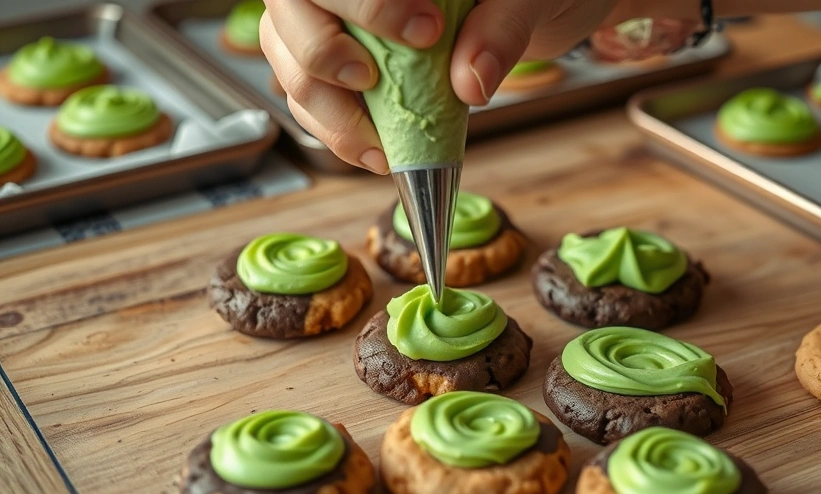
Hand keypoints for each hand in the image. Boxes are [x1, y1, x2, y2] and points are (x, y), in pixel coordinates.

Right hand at [260, 0, 697, 173]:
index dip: (367, 4)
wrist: (532, 7)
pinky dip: (335, 132)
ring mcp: (331, 18)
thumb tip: (470, 83)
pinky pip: (308, 96)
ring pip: (288, 58)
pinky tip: (376, 152)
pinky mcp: (338, 59)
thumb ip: (502, 28)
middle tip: (371, 82)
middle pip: (289, 11)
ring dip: (326, 111)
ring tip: (380, 145)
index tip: (425, 33)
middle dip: (321, 54)